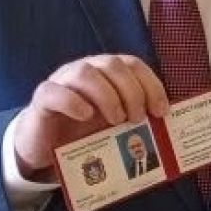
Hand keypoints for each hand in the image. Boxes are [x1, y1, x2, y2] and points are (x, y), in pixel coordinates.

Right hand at [13, 54, 167, 179]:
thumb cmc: (84, 132)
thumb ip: (136, 119)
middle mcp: (86, 70)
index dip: (150, 84)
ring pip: (85, 73)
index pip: (132, 64)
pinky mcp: (42, 98)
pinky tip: (85, 116)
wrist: (45, 146)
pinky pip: (55, 91)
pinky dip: (73, 101)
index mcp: (107, 73)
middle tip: (137, 118)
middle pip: (112, 65)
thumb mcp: (115, 125)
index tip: (161, 110)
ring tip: (116, 120)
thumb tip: (167, 127)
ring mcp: (62, 81)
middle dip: (131, 91)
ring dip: (107, 95)